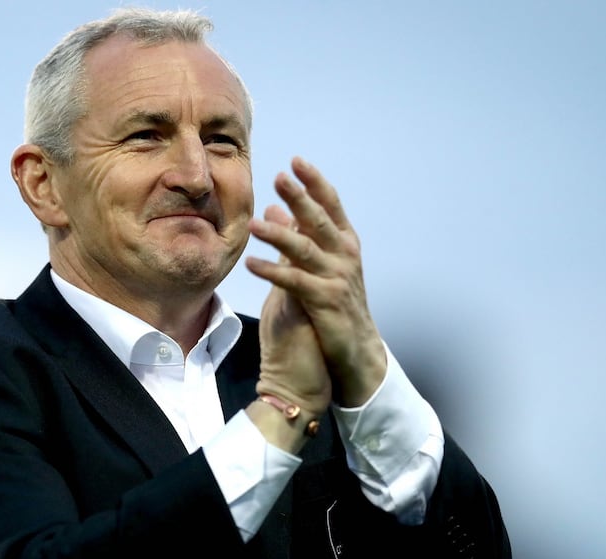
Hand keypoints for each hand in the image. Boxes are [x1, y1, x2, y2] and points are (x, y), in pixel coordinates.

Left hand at [246, 157, 385, 406]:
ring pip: (304, 250)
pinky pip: (294, 282)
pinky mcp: (325, 301)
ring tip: (253, 224)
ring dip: (278, 235)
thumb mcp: (319, 264)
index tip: (297, 161)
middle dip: (299, 197)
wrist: (355, 349)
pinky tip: (251, 263)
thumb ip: (300, 235)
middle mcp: (345, 256)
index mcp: (345, 243)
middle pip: (319, 220)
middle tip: (279, 177)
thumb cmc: (334, 303)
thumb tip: (275, 207)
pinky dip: (272, 271)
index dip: (314, 183)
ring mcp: (337, 278)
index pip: (331, 205)